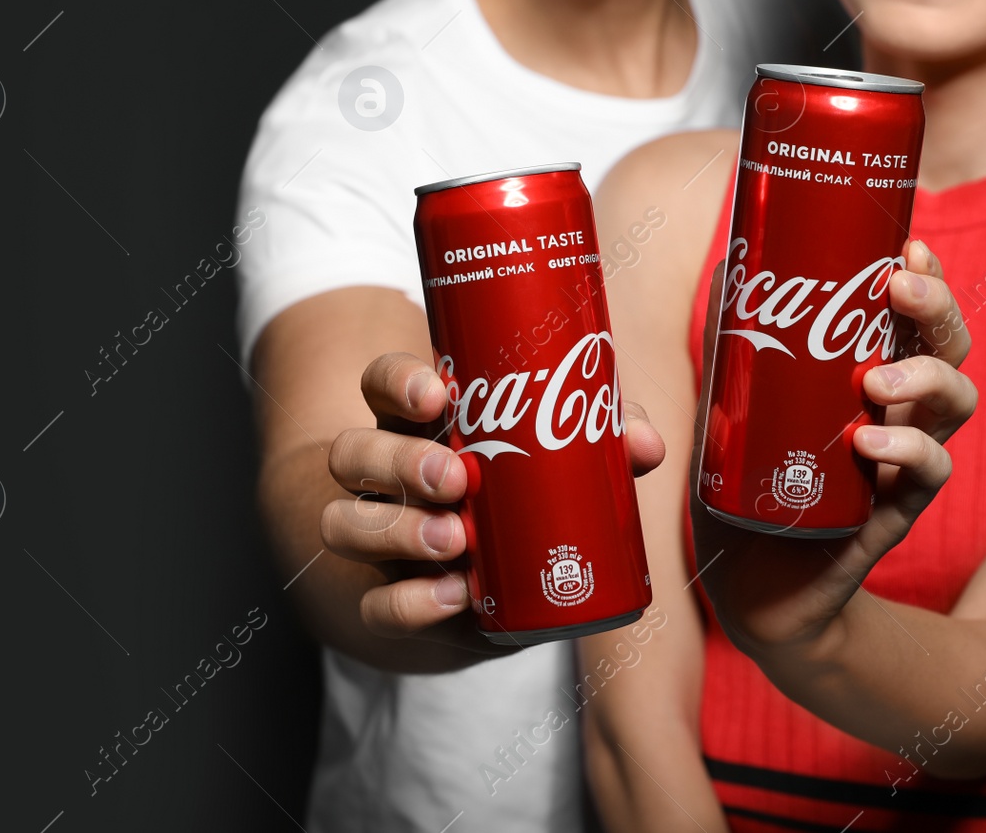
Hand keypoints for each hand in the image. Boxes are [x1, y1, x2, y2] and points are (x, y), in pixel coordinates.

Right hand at [323, 352, 665, 648]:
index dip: (398, 381)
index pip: (380, 384)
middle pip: (353, 452)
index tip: (438, 392)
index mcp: (416, 423)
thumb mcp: (551, 457)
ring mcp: (376, 537)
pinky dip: (411, 602)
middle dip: (401, 462)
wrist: (478, 590)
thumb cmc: (517, 495)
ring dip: (398, 531)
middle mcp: (382, 476)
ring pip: (342, 523)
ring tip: (456, 540)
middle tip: (457, 478)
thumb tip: (643, 444)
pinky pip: (376, 604)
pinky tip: (455, 596)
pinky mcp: (388, 599)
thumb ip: (598, 440)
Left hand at [687, 238, 974, 657]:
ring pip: (955, 404)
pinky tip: (869, 440)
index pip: (916, 316)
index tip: (908, 244)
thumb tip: (727, 267)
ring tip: (877, 377)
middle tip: (899, 288)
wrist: (751, 590)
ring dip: (926, 377)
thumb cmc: (748, 488)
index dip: (926, 277)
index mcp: (870, 376)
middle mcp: (899, 412)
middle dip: (936, 308)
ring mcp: (901, 462)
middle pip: (950, 347)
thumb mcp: (731, 408)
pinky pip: (927, 475)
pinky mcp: (892, 514)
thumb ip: (732, 345)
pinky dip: (906, 450)